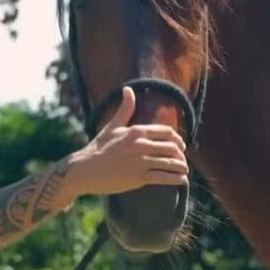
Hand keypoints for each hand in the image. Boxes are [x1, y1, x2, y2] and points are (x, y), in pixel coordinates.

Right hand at [65, 86, 188, 197]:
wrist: (85, 169)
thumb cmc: (98, 147)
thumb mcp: (112, 126)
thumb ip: (125, 108)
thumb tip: (128, 88)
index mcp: (136, 131)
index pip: (167, 133)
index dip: (178, 139)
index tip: (181, 146)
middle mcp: (141, 145)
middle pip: (171, 147)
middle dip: (181, 154)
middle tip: (183, 160)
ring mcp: (140, 161)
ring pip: (170, 163)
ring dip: (181, 167)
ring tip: (184, 171)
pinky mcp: (139, 177)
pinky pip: (164, 177)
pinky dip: (176, 179)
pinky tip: (181, 180)